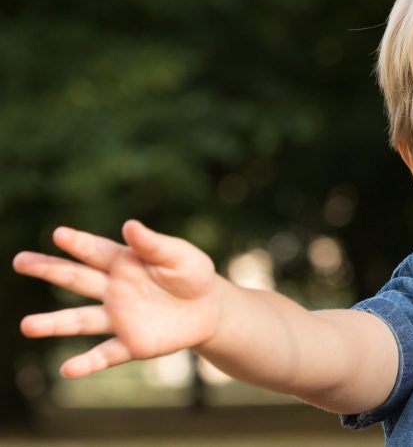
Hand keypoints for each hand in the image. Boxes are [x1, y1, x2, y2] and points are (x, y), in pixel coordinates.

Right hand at [13, 220, 222, 377]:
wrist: (209, 309)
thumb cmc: (191, 275)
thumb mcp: (180, 256)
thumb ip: (155, 244)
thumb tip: (129, 225)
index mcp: (124, 262)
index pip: (96, 251)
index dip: (79, 243)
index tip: (58, 234)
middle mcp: (113, 290)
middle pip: (77, 279)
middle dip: (49, 270)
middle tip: (20, 261)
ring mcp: (118, 318)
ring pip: (81, 320)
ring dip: (54, 323)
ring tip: (27, 326)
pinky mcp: (130, 344)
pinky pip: (105, 355)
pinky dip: (87, 363)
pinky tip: (68, 369)